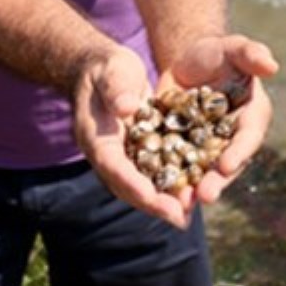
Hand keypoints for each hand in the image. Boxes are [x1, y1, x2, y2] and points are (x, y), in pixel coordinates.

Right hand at [71, 46, 195, 228]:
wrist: (103, 69)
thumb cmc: (107, 68)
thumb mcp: (112, 71)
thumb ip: (117, 90)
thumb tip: (126, 108)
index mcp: (95, 137)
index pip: (113, 165)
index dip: (133, 183)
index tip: (153, 197)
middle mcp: (106, 153)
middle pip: (127, 185)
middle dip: (152, 202)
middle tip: (179, 216)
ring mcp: (121, 156)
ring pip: (140, 185)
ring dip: (162, 201)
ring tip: (187, 215)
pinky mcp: (137, 153)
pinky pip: (151, 174)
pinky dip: (168, 185)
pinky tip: (190, 195)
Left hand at [158, 34, 278, 204]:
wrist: (188, 62)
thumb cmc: (216, 52)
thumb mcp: (232, 48)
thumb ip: (250, 53)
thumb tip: (271, 65)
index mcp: (252, 117)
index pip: (248, 137)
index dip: (239, 152)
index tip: (226, 165)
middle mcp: (234, 139)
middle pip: (228, 164)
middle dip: (217, 181)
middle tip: (204, 196)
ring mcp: (211, 148)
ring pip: (204, 173)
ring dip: (194, 189)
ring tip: (182, 204)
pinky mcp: (187, 151)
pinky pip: (181, 168)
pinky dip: (173, 181)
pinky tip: (160, 194)